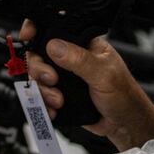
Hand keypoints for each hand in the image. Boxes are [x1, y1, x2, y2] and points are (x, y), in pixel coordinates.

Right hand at [20, 21, 153, 150]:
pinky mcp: (60, 94)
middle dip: (40, 69)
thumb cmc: (124, 95)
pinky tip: (55, 109)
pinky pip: (40, 96)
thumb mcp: (104, 75)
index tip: (28, 37)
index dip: (37, 29)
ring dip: (43, 90)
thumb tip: (55, 46)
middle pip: (38, 54)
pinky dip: (43, 104)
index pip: (55, 28)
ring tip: (59, 100)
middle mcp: (71, 58)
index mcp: (83, 44)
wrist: (124, 124)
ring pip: (37, 77)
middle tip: (53, 80)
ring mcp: (64, 77)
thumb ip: (79, 60)